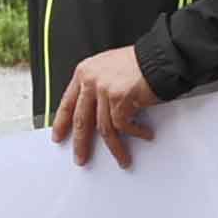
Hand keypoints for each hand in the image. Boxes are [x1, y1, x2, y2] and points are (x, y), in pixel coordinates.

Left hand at [49, 46, 158, 168]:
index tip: (58, 136)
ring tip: (122, 159)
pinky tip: (144, 135)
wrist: (159, 57)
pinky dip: (135, 133)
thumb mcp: (108, 68)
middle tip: (81, 158)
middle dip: (81, 143)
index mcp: (84, 73)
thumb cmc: (139, 63)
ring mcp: (104, 90)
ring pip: (104, 128)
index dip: (61, 123)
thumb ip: (97, 86)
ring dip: (115, 147)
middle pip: (81, 119)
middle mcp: (91, 81)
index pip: (67, 103)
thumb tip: (95, 111)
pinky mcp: (119, 99)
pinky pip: (123, 125)